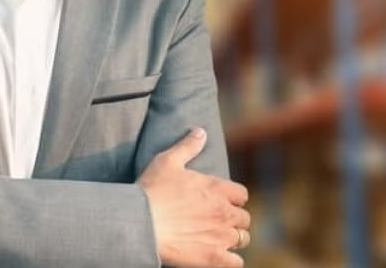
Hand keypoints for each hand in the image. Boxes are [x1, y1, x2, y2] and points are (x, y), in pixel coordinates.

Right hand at [138, 128, 250, 267]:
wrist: (140, 222)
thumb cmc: (152, 190)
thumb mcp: (168, 161)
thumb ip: (188, 146)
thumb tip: (201, 131)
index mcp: (217, 189)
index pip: (241, 194)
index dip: (234, 199)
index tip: (224, 202)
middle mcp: (224, 212)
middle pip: (244, 218)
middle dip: (234, 220)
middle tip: (220, 222)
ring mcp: (220, 236)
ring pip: (242, 239)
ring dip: (234, 239)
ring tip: (220, 240)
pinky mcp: (213, 258)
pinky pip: (235, 263)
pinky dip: (231, 261)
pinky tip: (222, 258)